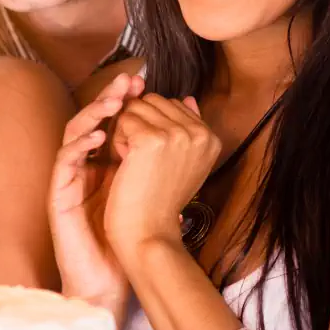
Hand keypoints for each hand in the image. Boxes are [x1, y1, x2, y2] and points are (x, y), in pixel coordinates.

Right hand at [49, 73, 139, 327]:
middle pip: (91, 120)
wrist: (107, 279)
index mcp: (102, 164)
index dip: (123, 99)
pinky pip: (64, 161)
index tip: (144, 81)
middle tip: (128, 80)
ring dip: (92, 113)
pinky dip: (79, 144)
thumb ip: (160, 163)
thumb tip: (182, 132)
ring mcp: (69, 179)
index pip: (109, 121)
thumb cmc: (126, 240)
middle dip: (109, 97)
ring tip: (114, 102)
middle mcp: (83, 166)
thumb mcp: (149, 194)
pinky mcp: (59, 194)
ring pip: (73, 133)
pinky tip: (98, 135)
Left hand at [103, 95, 221, 254]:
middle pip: (151, 101)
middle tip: (143, 162)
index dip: (152, 127)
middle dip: (138, 125)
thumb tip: (187, 97)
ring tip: (136, 163)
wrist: (149, 232)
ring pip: (135, 108)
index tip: (155, 159)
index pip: (170, 104)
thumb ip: (187, 128)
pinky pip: (123, 119)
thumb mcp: (183, 162)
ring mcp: (177, 134)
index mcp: (210, 137)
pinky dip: (118, 141)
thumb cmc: (159, 200)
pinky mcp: (152, 138)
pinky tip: (128, 164)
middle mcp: (199, 132)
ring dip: (126, 133)